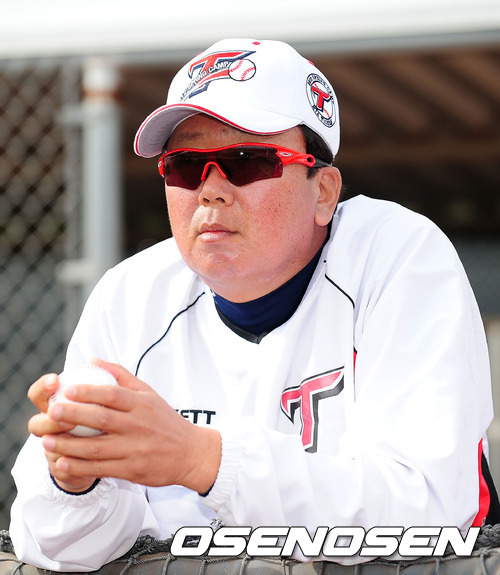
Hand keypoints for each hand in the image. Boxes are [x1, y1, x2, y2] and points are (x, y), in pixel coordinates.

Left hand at [36, 359, 220, 494]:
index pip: (113, 395)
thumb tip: (94, 360)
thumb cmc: (165, 421)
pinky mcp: (132, 470)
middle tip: (52, 411)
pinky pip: (101, 469)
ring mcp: (135, 449)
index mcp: (142, 405)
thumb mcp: (149, 394)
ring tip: (47, 441)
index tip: (67, 389)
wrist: (190, 453)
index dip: (89, 391)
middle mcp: (138, 426)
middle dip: (74, 415)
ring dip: (69, 446)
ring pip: (96, 448)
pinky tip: (61, 464)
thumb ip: (121, 377)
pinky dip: (80, 467)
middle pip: (101, 419)